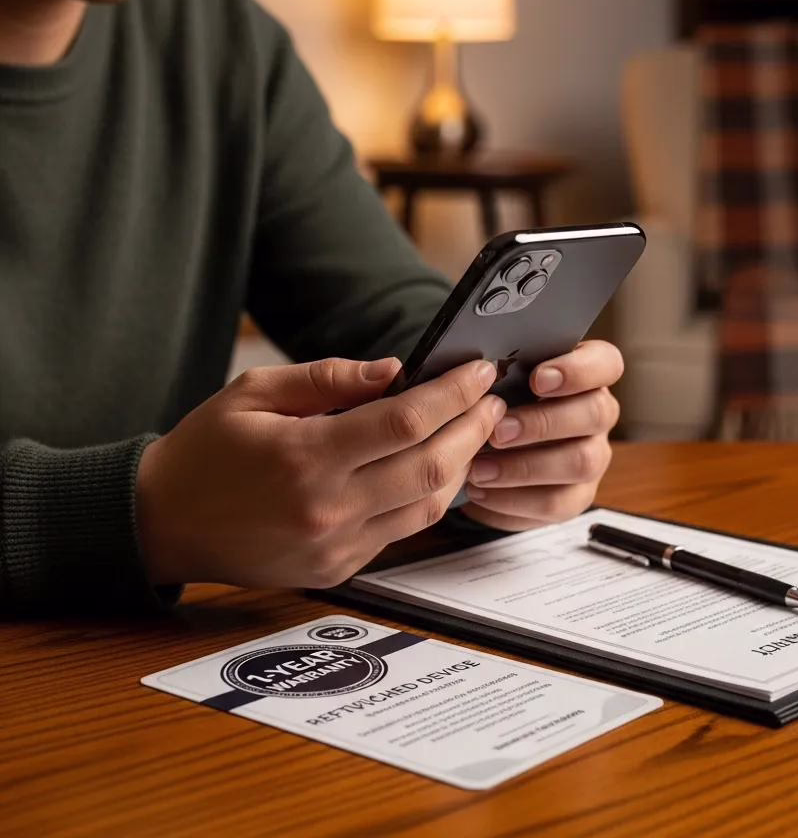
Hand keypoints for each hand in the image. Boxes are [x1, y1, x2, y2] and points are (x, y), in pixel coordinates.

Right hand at [135, 356, 504, 588]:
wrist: (163, 524)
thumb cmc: (206, 450)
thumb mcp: (254, 393)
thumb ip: (328, 379)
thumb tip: (395, 371)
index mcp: (305, 457)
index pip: (405, 421)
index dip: (453, 393)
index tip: (478, 371)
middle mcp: (328, 508)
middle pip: (431, 467)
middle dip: (473, 429)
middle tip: (492, 400)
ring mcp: (337, 546)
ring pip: (429, 506)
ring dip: (463, 466)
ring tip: (476, 431)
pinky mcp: (338, 569)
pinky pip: (403, 530)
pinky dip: (431, 497)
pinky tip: (438, 468)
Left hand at [460, 339, 622, 530]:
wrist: (487, 450)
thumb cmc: (496, 400)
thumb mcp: (497, 379)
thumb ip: (500, 370)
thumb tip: (479, 372)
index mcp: (587, 373)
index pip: (606, 363)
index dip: (578, 371)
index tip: (537, 379)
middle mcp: (598, 413)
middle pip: (596, 413)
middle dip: (543, 423)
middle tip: (498, 431)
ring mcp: (594, 456)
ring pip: (581, 462)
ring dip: (525, 467)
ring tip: (480, 469)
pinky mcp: (578, 495)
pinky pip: (557, 503)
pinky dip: (514, 500)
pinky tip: (481, 491)